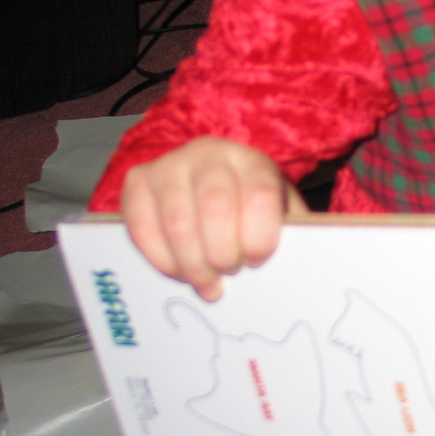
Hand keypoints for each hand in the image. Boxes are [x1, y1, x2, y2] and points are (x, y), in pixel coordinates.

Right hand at [120, 137, 308, 300]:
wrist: (209, 183)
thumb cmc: (250, 211)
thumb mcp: (278, 216)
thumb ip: (288, 237)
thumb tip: (296, 272)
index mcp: (253, 162)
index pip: (260, 196)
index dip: (259, 238)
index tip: (257, 260)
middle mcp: (209, 153)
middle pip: (215, 208)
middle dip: (223, 254)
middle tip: (230, 272)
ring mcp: (169, 164)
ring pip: (177, 224)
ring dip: (193, 265)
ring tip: (208, 282)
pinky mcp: (138, 181)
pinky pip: (142, 229)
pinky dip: (163, 261)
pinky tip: (181, 273)